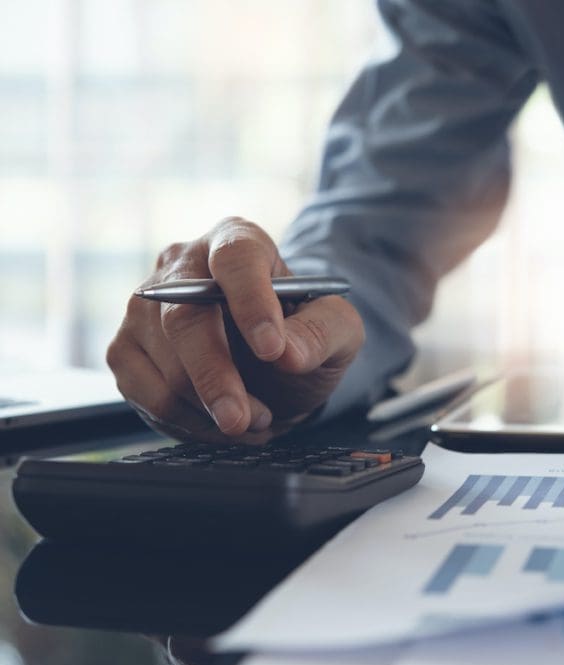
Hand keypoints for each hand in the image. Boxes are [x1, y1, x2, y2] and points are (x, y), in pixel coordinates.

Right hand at [107, 217, 363, 441]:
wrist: (272, 366)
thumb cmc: (301, 336)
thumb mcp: (337, 331)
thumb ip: (324, 333)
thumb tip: (288, 353)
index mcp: (237, 241)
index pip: (236, 258)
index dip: (252, 302)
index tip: (273, 350)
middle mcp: (182, 265)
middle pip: (184, 316)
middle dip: (216, 375)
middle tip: (245, 418)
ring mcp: (145, 307)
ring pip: (163, 363)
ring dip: (209, 406)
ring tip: (254, 418)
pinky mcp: (126, 350)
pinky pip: (146, 393)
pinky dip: (187, 421)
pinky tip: (220, 423)